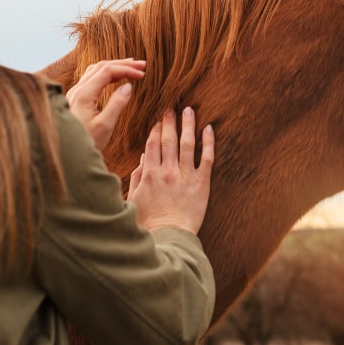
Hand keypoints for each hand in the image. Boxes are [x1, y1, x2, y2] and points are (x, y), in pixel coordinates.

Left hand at [65, 59, 145, 150]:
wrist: (68, 152)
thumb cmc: (87, 142)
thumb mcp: (105, 125)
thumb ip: (117, 104)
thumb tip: (128, 86)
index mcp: (84, 94)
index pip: (107, 71)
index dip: (126, 69)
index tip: (142, 74)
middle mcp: (77, 89)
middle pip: (101, 66)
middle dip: (122, 64)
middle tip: (141, 65)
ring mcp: (75, 93)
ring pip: (96, 70)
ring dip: (114, 67)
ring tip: (130, 67)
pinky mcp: (76, 98)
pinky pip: (92, 78)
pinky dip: (107, 74)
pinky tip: (116, 79)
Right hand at [128, 108, 214, 234]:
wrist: (169, 236)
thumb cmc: (149, 221)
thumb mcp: (135, 198)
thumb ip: (137, 177)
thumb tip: (143, 158)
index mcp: (150, 174)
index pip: (152, 144)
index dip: (155, 129)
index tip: (158, 120)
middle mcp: (168, 171)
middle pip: (169, 140)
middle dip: (170, 122)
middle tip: (172, 108)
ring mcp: (186, 176)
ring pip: (187, 144)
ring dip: (188, 125)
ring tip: (189, 110)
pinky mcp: (202, 183)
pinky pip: (206, 158)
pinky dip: (208, 142)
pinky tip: (209, 129)